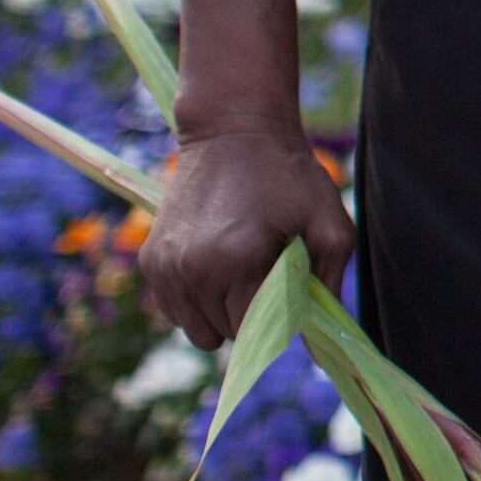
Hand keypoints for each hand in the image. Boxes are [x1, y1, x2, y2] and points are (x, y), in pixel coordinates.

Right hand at [140, 123, 355, 350]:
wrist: (234, 130)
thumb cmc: (290, 175)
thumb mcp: (329, 222)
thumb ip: (330, 284)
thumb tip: (321, 351)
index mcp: (236, 261)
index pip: (253, 329)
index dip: (278, 318)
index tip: (290, 288)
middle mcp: (192, 269)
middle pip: (224, 333)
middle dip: (251, 313)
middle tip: (267, 269)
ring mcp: (165, 267)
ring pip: (196, 328)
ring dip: (221, 311)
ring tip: (243, 267)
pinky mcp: (150, 261)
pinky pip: (176, 309)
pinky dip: (197, 299)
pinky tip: (218, 263)